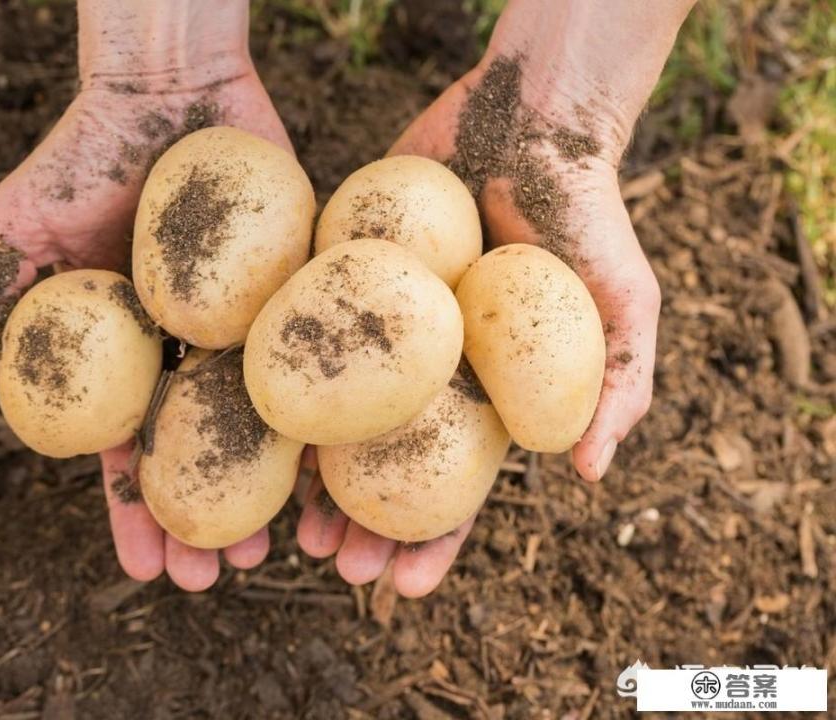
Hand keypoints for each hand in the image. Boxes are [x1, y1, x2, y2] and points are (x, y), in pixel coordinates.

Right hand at [0, 0, 292, 590]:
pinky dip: (324, 418)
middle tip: (216, 580)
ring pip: (262, 423)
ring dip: (268, 491)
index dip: (135, 511)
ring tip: (284, 551)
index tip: (145, 569)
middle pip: (200, 452)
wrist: (166, 86)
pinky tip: (336, 473)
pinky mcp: (298, 292)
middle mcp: (186, 351)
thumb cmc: (83, 152)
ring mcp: (246, 326)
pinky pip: (317, 361)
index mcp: (125, 354)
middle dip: (205, 521)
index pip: (126, 450)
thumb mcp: (21, 225)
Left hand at [297, 0, 695, 595]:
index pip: (457, 485)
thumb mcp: (624, 299)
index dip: (434, 539)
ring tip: (282, 526)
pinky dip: (279, 384)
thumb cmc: (585, 210)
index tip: (404, 587)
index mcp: (486, 392)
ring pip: (334, 416)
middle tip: (330, 565)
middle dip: (360, 523)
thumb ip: (618, 382)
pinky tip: (252, 427)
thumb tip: (591, 475)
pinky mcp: (337, 275)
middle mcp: (426, 370)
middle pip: (385, 464)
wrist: (528, 115)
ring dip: (309, 473)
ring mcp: (377, 328)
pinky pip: (301, 337)